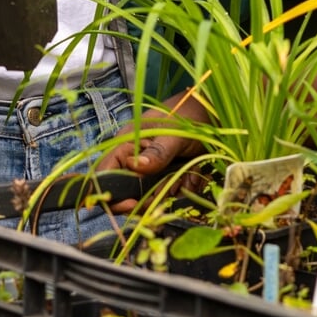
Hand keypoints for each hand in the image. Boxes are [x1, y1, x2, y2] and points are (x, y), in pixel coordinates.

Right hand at [94, 87, 210, 211]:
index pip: (105, 175)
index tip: (132, 204)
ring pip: (150, 196)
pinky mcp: (167, 176)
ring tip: (186, 175)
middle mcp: (134, 160)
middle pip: (126, 193)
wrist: (211, 112)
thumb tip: (133, 166)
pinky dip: (182, 190)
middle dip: (147, 198)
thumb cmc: (189, 116)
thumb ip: (157, 151)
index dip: (112, 195)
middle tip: (168, 191)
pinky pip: (169, 193)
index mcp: (126, 146)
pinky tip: (193, 175)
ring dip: (169, 192)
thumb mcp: (175, 134)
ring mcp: (151, 170)